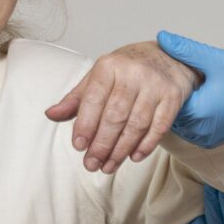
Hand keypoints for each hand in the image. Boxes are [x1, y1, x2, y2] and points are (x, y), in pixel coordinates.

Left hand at [45, 41, 200, 172]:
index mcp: (109, 67)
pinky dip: (146, 145)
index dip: (85, 125)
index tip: (79, 146)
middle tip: (92, 164)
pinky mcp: (173, 96)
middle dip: (102, 144)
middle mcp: (133, 73)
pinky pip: (159, 126)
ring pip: (136, 124)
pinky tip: (134, 157)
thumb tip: (51, 114)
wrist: (166, 57)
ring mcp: (155, 85)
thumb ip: (76, 98)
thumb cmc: (126, 71)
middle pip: (115, 116)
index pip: (94, 99)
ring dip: (121, 150)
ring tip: (109, 166)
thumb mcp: (98, 78)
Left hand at [157, 32, 223, 148]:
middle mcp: (200, 130)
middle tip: (168, 82)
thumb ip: (186, 50)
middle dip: (168, 99)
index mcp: (199, 111)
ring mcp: (206, 138)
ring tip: (183, 91)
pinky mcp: (211, 141)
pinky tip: (195, 102)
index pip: (165, 102)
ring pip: (179, 124)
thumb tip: (163, 38)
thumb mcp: (216, 59)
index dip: (162, 87)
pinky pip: (191, 130)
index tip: (160, 74)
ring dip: (179, 109)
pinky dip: (190, 117)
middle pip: (170, 115)